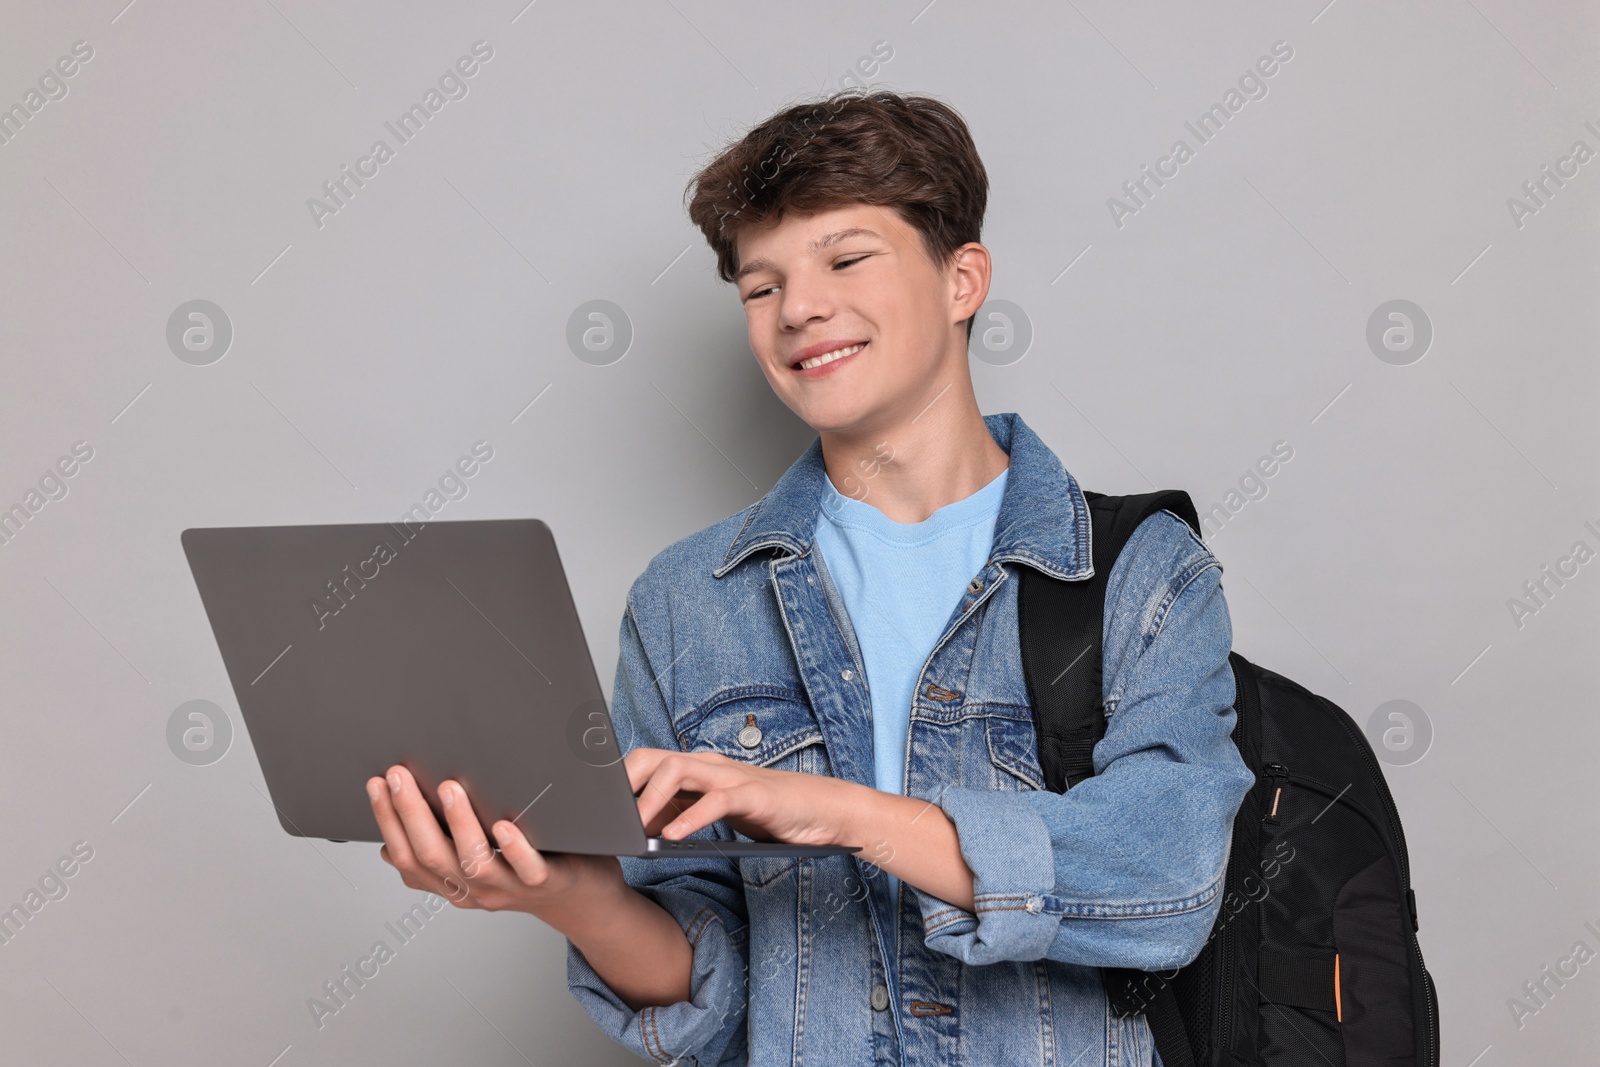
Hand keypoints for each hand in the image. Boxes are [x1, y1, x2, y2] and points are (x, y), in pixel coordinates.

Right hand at [367, 764, 622, 917]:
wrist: (580, 899)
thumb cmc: (525, 869)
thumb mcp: (475, 863)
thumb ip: (439, 854)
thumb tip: (389, 848)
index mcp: (452, 882)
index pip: (408, 856)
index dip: (388, 822)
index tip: (376, 784)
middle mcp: (474, 889)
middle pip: (431, 856)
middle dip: (409, 814)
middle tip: (399, 775)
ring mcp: (509, 887)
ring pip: (474, 861)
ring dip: (458, 823)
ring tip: (448, 788)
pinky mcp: (545, 881)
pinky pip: (527, 869)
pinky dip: (513, 848)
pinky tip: (504, 825)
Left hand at [626, 747, 863, 847]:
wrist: (823, 810)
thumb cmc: (769, 812)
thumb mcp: (716, 811)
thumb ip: (683, 810)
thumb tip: (640, 825)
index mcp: (698, 770)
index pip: (646, 762)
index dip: (618, 782)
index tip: (597, 810)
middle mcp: (710, 766)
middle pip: (653, 757)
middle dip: (624, 784)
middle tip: (608, 818)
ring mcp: (732, 777)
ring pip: (679, 769)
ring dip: (651, 799)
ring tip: (635, 829)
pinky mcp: (755, 796)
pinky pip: (716, 801)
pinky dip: (691, 818)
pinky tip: (674, 838)